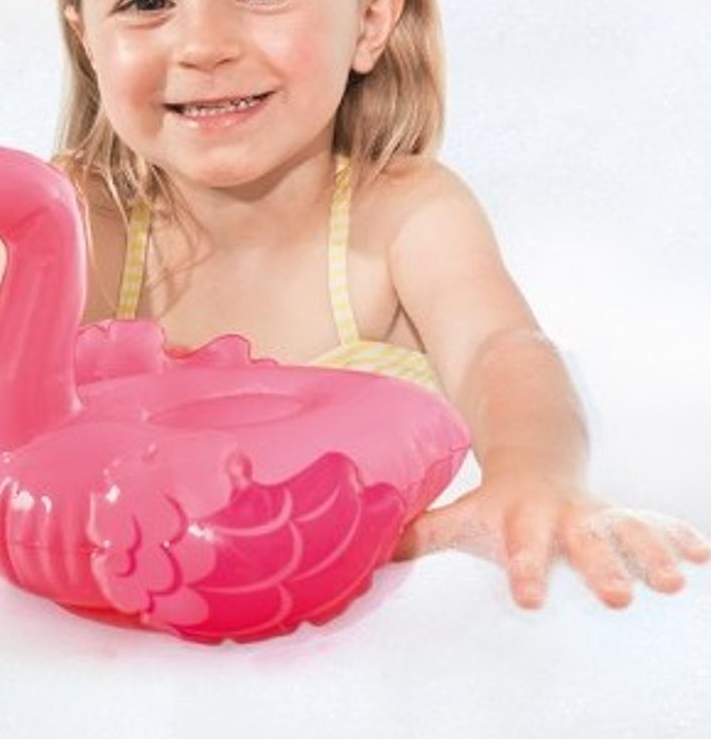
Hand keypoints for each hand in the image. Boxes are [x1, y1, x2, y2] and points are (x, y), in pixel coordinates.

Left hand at [392, 469, 710, 608]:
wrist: (534, 453)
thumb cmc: (498, 502)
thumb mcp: (464, 514)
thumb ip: (423, 533)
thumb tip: (374, 551)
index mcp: (523, 519)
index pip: (520, 548)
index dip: (523, 570)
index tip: (527, 598)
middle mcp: (565, 518)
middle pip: (583, 542)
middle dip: (600, 567)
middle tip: (616, 597)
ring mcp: (598, 514)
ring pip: (628, 531)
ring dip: (651, 553)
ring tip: (674, 583)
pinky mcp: (623, 514)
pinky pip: (656, 523)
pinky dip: (679, 536)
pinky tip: (704, 555)